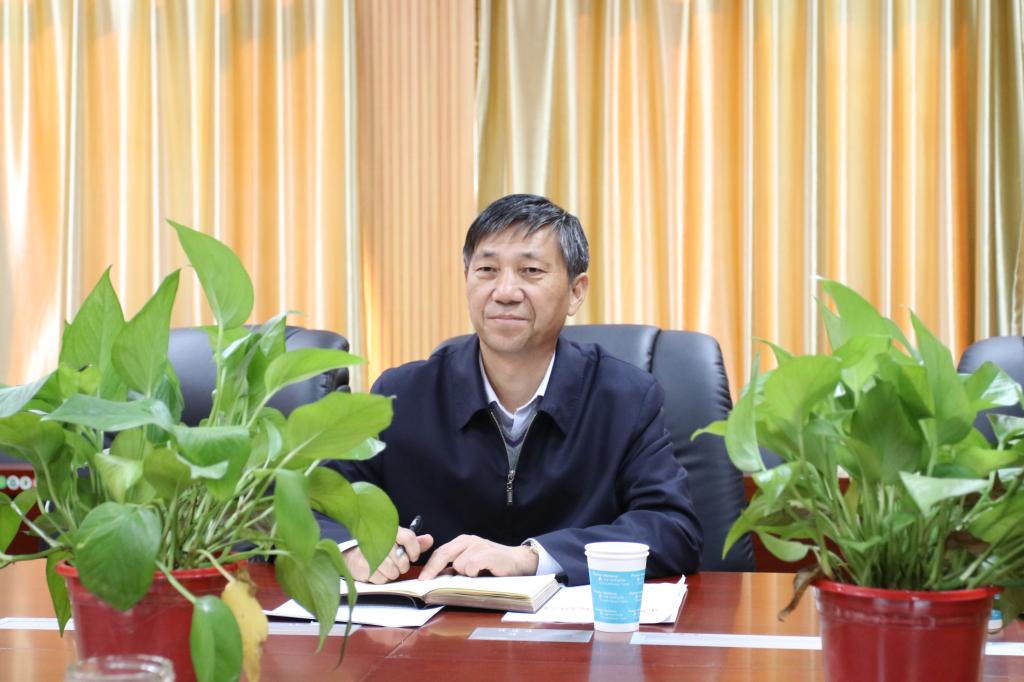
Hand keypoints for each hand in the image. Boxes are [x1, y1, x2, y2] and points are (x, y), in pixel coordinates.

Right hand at [343, 527, 433, 583]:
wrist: (348, 550)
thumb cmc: (374, 544)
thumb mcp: (393, 539)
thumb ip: (412, 541)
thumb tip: (429, 540)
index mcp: (388, 529)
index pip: (408, 538)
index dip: (414, 550)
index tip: (413, 555)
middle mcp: (379, 540)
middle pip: (402, 560)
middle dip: (401, 565)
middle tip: (394, 562)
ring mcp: (369, 554)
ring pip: (393, 572)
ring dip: (391, 573)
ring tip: (384, 566)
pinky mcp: (362, 567)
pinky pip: (381, 579)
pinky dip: (380, 578)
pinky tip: (375, 570)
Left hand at [418, 534, 537, 579]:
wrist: (519, 562)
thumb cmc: (494, 565)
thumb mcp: (472, 563)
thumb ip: (456, 567)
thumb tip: (436, 578)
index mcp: (463, 542)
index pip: (441, 552)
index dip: (430, 566)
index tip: (422, 579)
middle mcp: (470, 541)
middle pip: (444, 554)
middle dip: (434, 569)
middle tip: (428, 581)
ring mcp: (480, 546)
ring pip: (459, 565)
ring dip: (465, 574)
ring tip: (478, 575)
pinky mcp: (489, 554)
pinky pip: (472, 566)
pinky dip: (475, 573)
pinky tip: (484, 573)